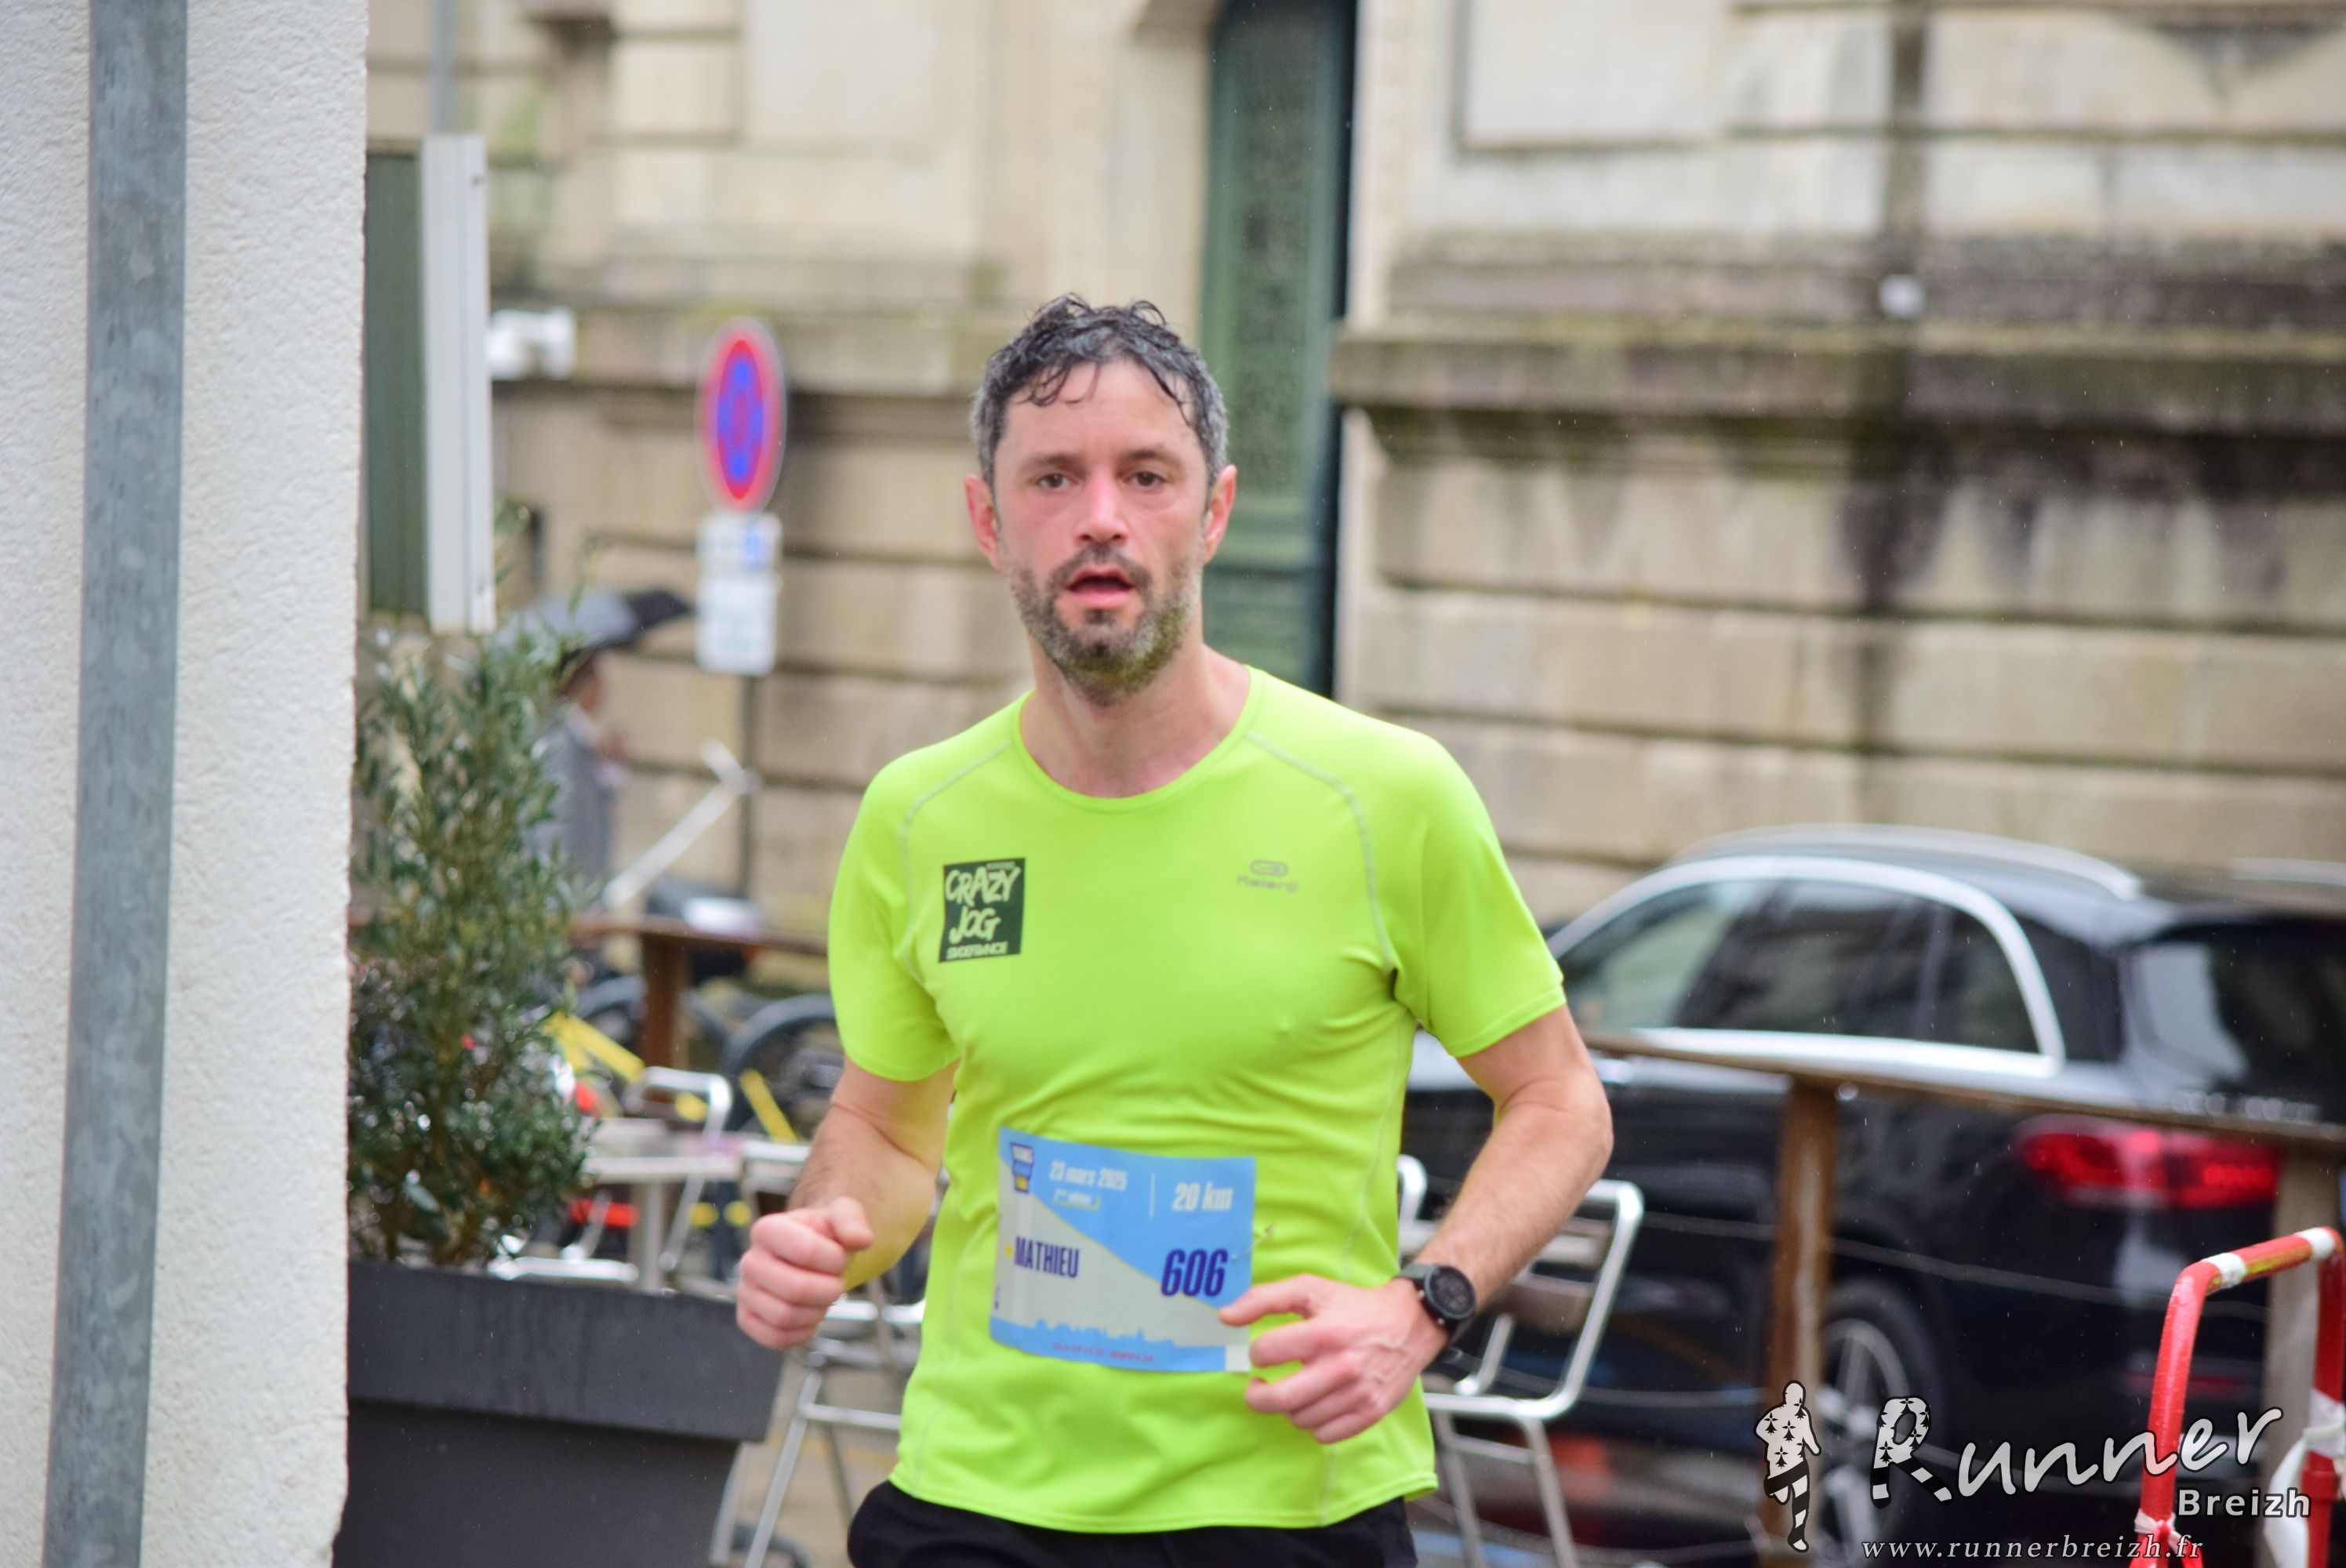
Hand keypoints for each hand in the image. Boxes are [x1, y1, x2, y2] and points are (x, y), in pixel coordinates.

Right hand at [735, 1197, 872, 1350]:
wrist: (812, 1252)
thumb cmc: (826, 1234)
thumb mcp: (843, 1214)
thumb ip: (852, 1221)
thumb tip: (860, 1240)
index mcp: (767, 1229)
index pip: (806, 1251)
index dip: (835, 1260)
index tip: (842, 1258)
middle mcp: (750, 1260)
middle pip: (795, 1288)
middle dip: (829, 1290)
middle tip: (837, 1284)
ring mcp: (745, 1291)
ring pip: (784, 1316)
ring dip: (817, 1312)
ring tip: (823, 1298)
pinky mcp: (747, 1318)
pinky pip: (775, 1337)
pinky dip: (801, 1333)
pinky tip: (811, 1318)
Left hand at [1218, 1275, 1448, 1444]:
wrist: (1410, 1324)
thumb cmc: (1354, 1306)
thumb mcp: (1310, 1288)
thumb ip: (1264, 1298)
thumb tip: (1225, 1317)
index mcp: (1323, 1332)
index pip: (1266, 1353)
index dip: (1257, 1352)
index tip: (1264, 1352)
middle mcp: (1340, 1367)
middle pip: (1279, 1400)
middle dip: (1257, 1396)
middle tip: (1257, 1386)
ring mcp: (1357, 1394)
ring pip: (1300, 1419)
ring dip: (1288, 1407)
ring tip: (1294, 1389)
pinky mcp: (1370, 1412)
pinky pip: (1325, 1435)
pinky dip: (1313, 1424)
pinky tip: (1315, 1403)